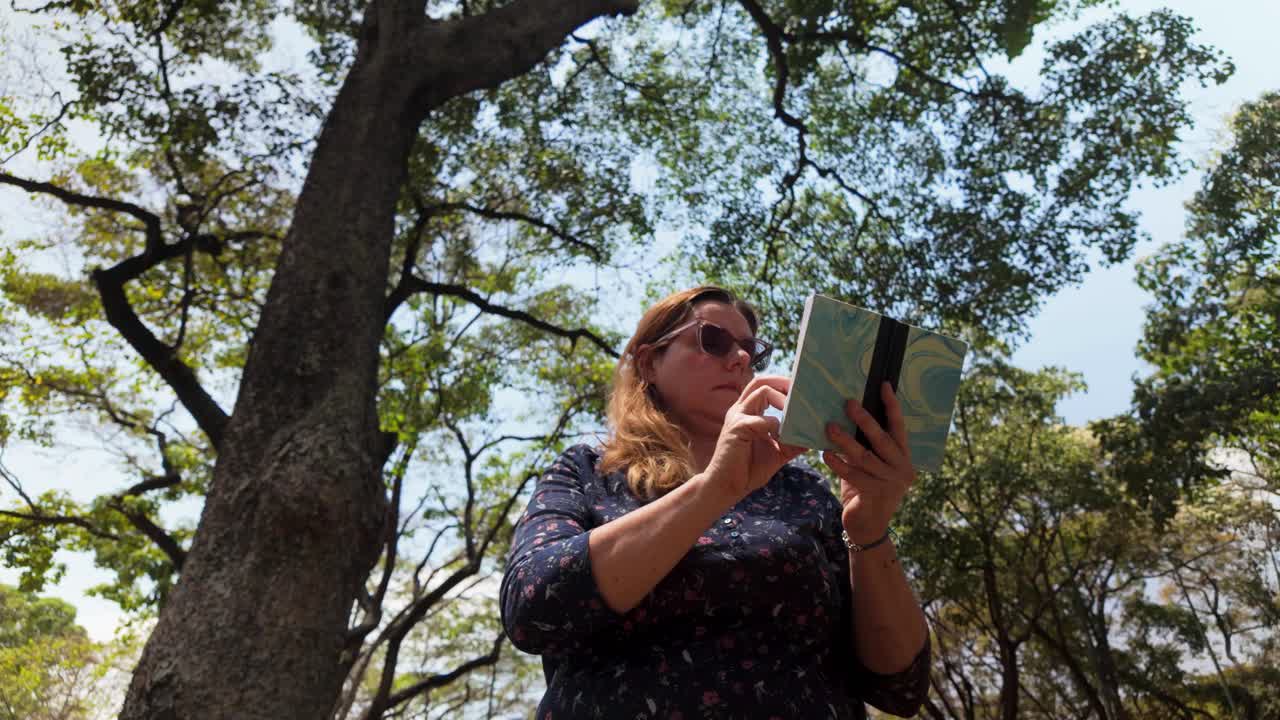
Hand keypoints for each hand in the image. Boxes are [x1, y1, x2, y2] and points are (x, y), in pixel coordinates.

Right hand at [703, 375, 806, 502]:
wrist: (727, 487)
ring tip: (797, 413)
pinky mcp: (736, 428)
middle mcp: (741, 410)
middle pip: (762, 380)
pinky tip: (781, 440)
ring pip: (762, 391)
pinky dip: (777, 427)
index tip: (804, 394)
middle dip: (784, 382)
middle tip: (803, 393)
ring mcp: (737, 417)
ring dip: (783, 400)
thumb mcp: (778, 453)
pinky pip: (762, 419)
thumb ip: (793, 441)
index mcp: (749, 412)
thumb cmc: (748, 470)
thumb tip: (815, 435)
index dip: (784, 386)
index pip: (765, 387)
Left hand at [822, 381, 914, 545]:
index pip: (899, 427)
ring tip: (829, 427)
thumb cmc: (865, 489)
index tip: (883, 385)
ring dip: (845, 441)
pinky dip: (838, 464)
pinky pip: (854, 476)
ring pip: (866, 457)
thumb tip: (847, 417)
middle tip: (848, 403)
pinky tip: (825, 455)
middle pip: (882, 439)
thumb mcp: (869, 466)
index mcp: (904, 457)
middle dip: (865, 420)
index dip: (892, 406)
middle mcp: (902, 469)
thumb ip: (865, 446)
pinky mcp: (875, 496)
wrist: (868, 527)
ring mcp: (891, 484)